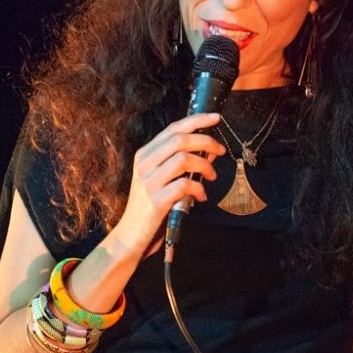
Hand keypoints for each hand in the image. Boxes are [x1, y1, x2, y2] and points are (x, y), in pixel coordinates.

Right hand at [111, 113, 225, 255]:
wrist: (131, 234)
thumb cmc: (151, 205)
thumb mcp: (162, 178)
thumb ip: (181, 162)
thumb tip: (210, 150)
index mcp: (145, 154)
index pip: (173, 129)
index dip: (197, 120)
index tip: (216, 118)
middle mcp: (144, 164)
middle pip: (179, 140)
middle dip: (206, 141)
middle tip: (220, 151)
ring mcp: (149, 181)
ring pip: (183, 159)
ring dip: (204, 166)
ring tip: (211, 177)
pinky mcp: (155, 200)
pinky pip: (184, 185)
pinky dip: (199, 189)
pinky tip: (201, 196)